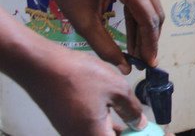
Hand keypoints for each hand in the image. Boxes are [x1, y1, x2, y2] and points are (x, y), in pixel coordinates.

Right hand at [24, 40, 146, 135]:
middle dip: (129, 134)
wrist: (41, 66)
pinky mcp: (66, 124)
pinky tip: (117, 115)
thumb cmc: (80, 76)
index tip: (153, 131)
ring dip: (118, 131)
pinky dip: (106, 126)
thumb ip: (132, 110)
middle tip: (144, 127)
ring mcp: (71, 133)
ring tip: (136, 122)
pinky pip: (91, 130)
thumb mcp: (117, 89)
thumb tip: (139, 123)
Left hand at [40, 0, 163, 72]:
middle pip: (155, 13)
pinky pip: (143, 1)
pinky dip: (139, 19)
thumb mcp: (83, 22)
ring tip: (138, 52)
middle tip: (144, 61)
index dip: (150, 43)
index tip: (149, 64)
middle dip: (151, 38)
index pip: (148, 18)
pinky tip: (133, 37)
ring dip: (146, 30)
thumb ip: (105, 47)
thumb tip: (125, 68)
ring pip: (152, 8)